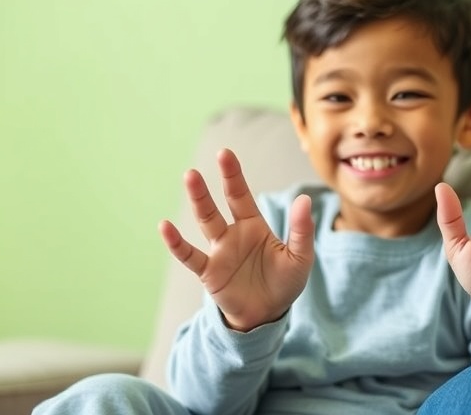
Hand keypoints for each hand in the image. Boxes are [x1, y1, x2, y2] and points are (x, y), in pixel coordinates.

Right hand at [158, 149, 314, 331]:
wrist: (268, 315)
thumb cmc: (284, 283)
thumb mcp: (300, 257)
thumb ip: (302, 230)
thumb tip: (304, 199)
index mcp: (253, 226)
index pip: (240, 195)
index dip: (233, 176)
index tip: (224, 154)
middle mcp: (232, 234)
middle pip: (218, 205)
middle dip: (210, 185)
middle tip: (200, 166)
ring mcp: (218, 252)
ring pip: (205, 222)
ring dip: (198, 201)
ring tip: (190, 179)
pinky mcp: (209, 272)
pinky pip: (190, 255)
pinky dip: (176, 243)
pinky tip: (165, 227)